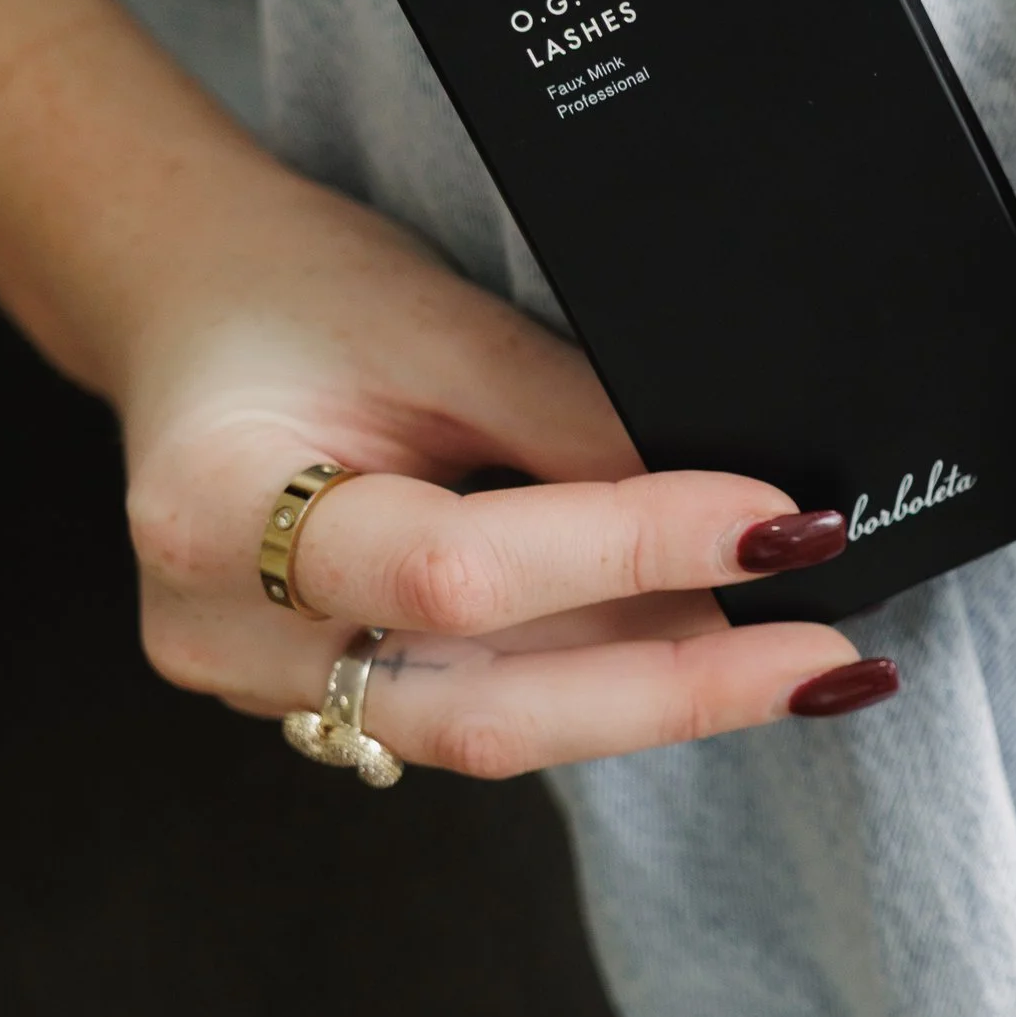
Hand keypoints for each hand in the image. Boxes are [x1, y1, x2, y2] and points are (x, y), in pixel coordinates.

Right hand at [0, 0, 893, 764]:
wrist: (187, 306)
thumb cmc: (294, 290)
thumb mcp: (432, 317)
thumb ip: (573, 420)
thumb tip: (741, 508)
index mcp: (214, 513)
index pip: (458, 568)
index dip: (632, 552)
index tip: (777, 524)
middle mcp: (224, 636)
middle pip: (485, 704)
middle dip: (677, 687)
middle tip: (828, 662)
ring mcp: (267, 691)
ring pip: (501, 726)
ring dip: (660, 693)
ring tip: (804, 661)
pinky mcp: (326, 705)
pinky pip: (487, 711)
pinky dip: (604, 682)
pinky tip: (715, 656)